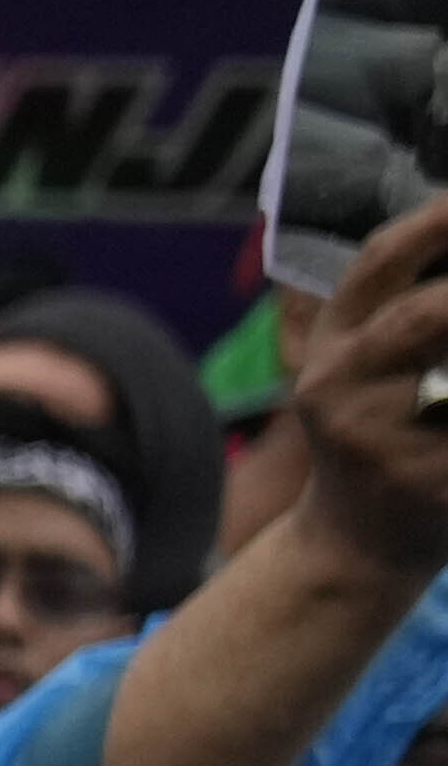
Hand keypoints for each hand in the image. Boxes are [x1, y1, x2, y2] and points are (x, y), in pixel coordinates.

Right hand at [289, 195, 447, 575]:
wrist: (356, 543)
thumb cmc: (379, 433)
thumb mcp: (357, 367)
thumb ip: (391, 305)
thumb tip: (444, 230)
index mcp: (330, 347)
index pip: (378, 263)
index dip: (434, 222)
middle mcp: (340, 388)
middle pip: (426, 316)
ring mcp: (379, 439)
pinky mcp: (426, 484)